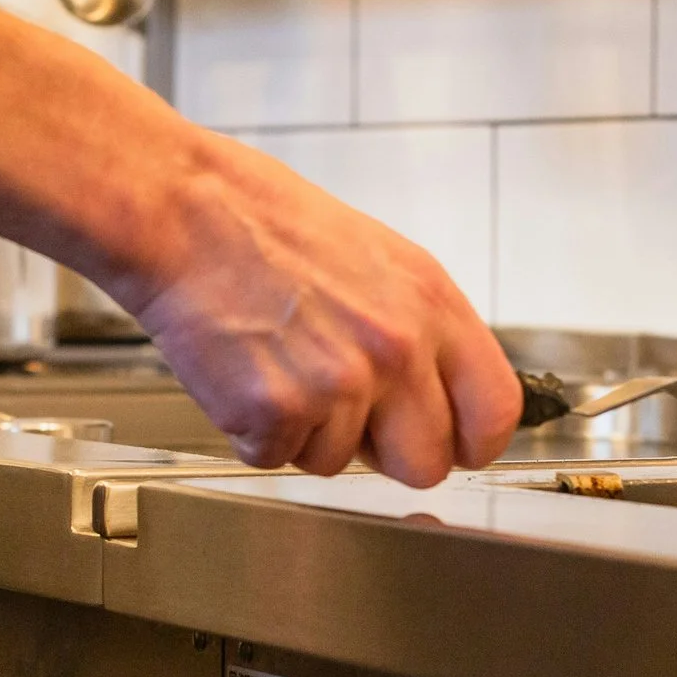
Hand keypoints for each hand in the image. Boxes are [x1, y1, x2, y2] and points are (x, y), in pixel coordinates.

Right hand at [122, 136, 519, 486]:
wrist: (182, 211)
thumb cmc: (263, 224)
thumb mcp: (377, 258)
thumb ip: (420, 327)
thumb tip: (437, 392)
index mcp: (430, 304)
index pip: (494, 413)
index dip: (469, 440)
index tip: (447, 441)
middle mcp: (396, 349)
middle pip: (426, 465)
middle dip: (384, 453)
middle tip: (342, 410)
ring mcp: (338, 385)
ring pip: (339, 463)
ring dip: (306, 432)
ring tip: (278, 363)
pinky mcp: (276, 413)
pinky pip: (276, 459)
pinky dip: (253, 431)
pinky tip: (244, 372)